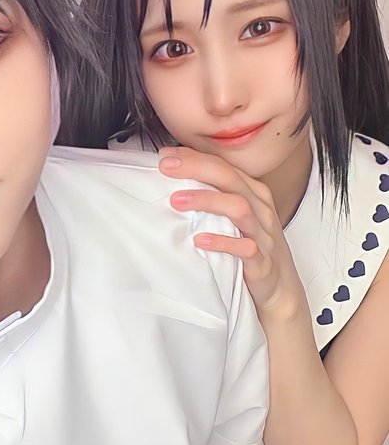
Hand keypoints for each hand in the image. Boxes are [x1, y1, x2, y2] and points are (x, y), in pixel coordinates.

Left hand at [160, 147, 302, 317]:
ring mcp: (263, 234)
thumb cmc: (252, 247)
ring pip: (239, 208)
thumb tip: (176, 182)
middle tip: (166, 168)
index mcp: (254, 193)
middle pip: (230, 179)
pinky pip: (245, 248)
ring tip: (176, 201)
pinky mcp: (262, 261)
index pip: (224, 167)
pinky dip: (222, 242)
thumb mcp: (236, 218)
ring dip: (207, 201)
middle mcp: (260, 209)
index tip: (165, 156)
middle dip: (197, 168)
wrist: (280, 288)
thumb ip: (214, 198)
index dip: (195, 158)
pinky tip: (199, 240)